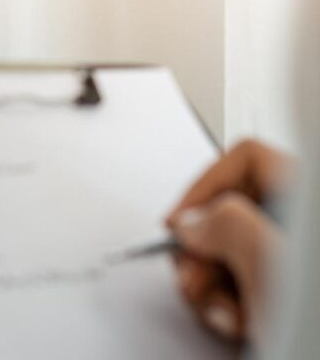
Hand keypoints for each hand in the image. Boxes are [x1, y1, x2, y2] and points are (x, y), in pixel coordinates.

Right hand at [164, 139, 294, 342]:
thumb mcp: (268, 263)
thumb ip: (222, 225)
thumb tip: (197, 221)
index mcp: (309, 198)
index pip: (248, 159)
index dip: (205, 188)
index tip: (180, 225)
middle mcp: (307, 229)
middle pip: (239, 212)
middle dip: (206, 250)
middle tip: (196, 279)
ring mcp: (303, 268)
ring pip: (242, 257)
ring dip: (218, 288)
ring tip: (228, 316)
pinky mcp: (300, 302)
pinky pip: (257, 290)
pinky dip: (241, 309)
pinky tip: (245, 327)